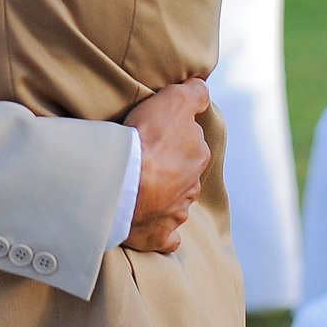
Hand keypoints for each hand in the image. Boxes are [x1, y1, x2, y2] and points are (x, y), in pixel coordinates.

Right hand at [123, 78, 211, 253]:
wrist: (123, 182)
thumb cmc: (147, 140)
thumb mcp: (175, 100)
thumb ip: (194, 93)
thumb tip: (202, 89)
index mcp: (198, 157)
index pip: (192, 144)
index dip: (175, 137)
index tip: (157, 135)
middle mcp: (191, 187)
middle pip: (184, 175)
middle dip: (171, 170)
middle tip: (146, 162)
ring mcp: (176, 214)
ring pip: (175, 204)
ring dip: (163, 198)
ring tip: (141, 190)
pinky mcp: (158, 236)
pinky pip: (166, 237)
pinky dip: (162, 234)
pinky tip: (151, 226)